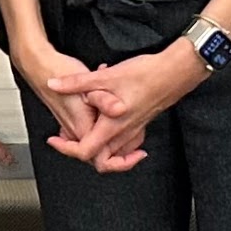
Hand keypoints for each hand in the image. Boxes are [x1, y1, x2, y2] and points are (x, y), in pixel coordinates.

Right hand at [12, 38, 143, 174]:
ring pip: (96, 141)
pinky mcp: (71, 116)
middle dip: (122, 151)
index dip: (121, 163)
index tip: (137, 155)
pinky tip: (111, 110)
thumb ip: (104, 99)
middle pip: (100, 153)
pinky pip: (90, 129)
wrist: (39, 63)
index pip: (100, 159)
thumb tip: (119, 110)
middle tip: (139, 146)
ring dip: (113, 136)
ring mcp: (71, 124)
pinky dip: (104, 125)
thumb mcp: (87, 82)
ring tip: (128, 128)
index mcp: (81, 126)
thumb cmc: (59, 71)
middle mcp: (75, 129)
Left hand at [44, 40, 208, 171]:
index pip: (85, 152)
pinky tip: (103, 117)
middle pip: (98, 158)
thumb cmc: (145, 75)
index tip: (54, 139)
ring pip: (111, 150)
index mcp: (112, 126)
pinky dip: (110, 136)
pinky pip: (123, 140)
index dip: (66, 149)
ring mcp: (134, 130)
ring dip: (95, 144)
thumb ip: (77, 83)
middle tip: (65, 137)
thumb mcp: (106, 76)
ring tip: (80, 128)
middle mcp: (124, 133)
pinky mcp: (140, 123)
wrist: (176, 72)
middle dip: (79, 149)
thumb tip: (54, 85)